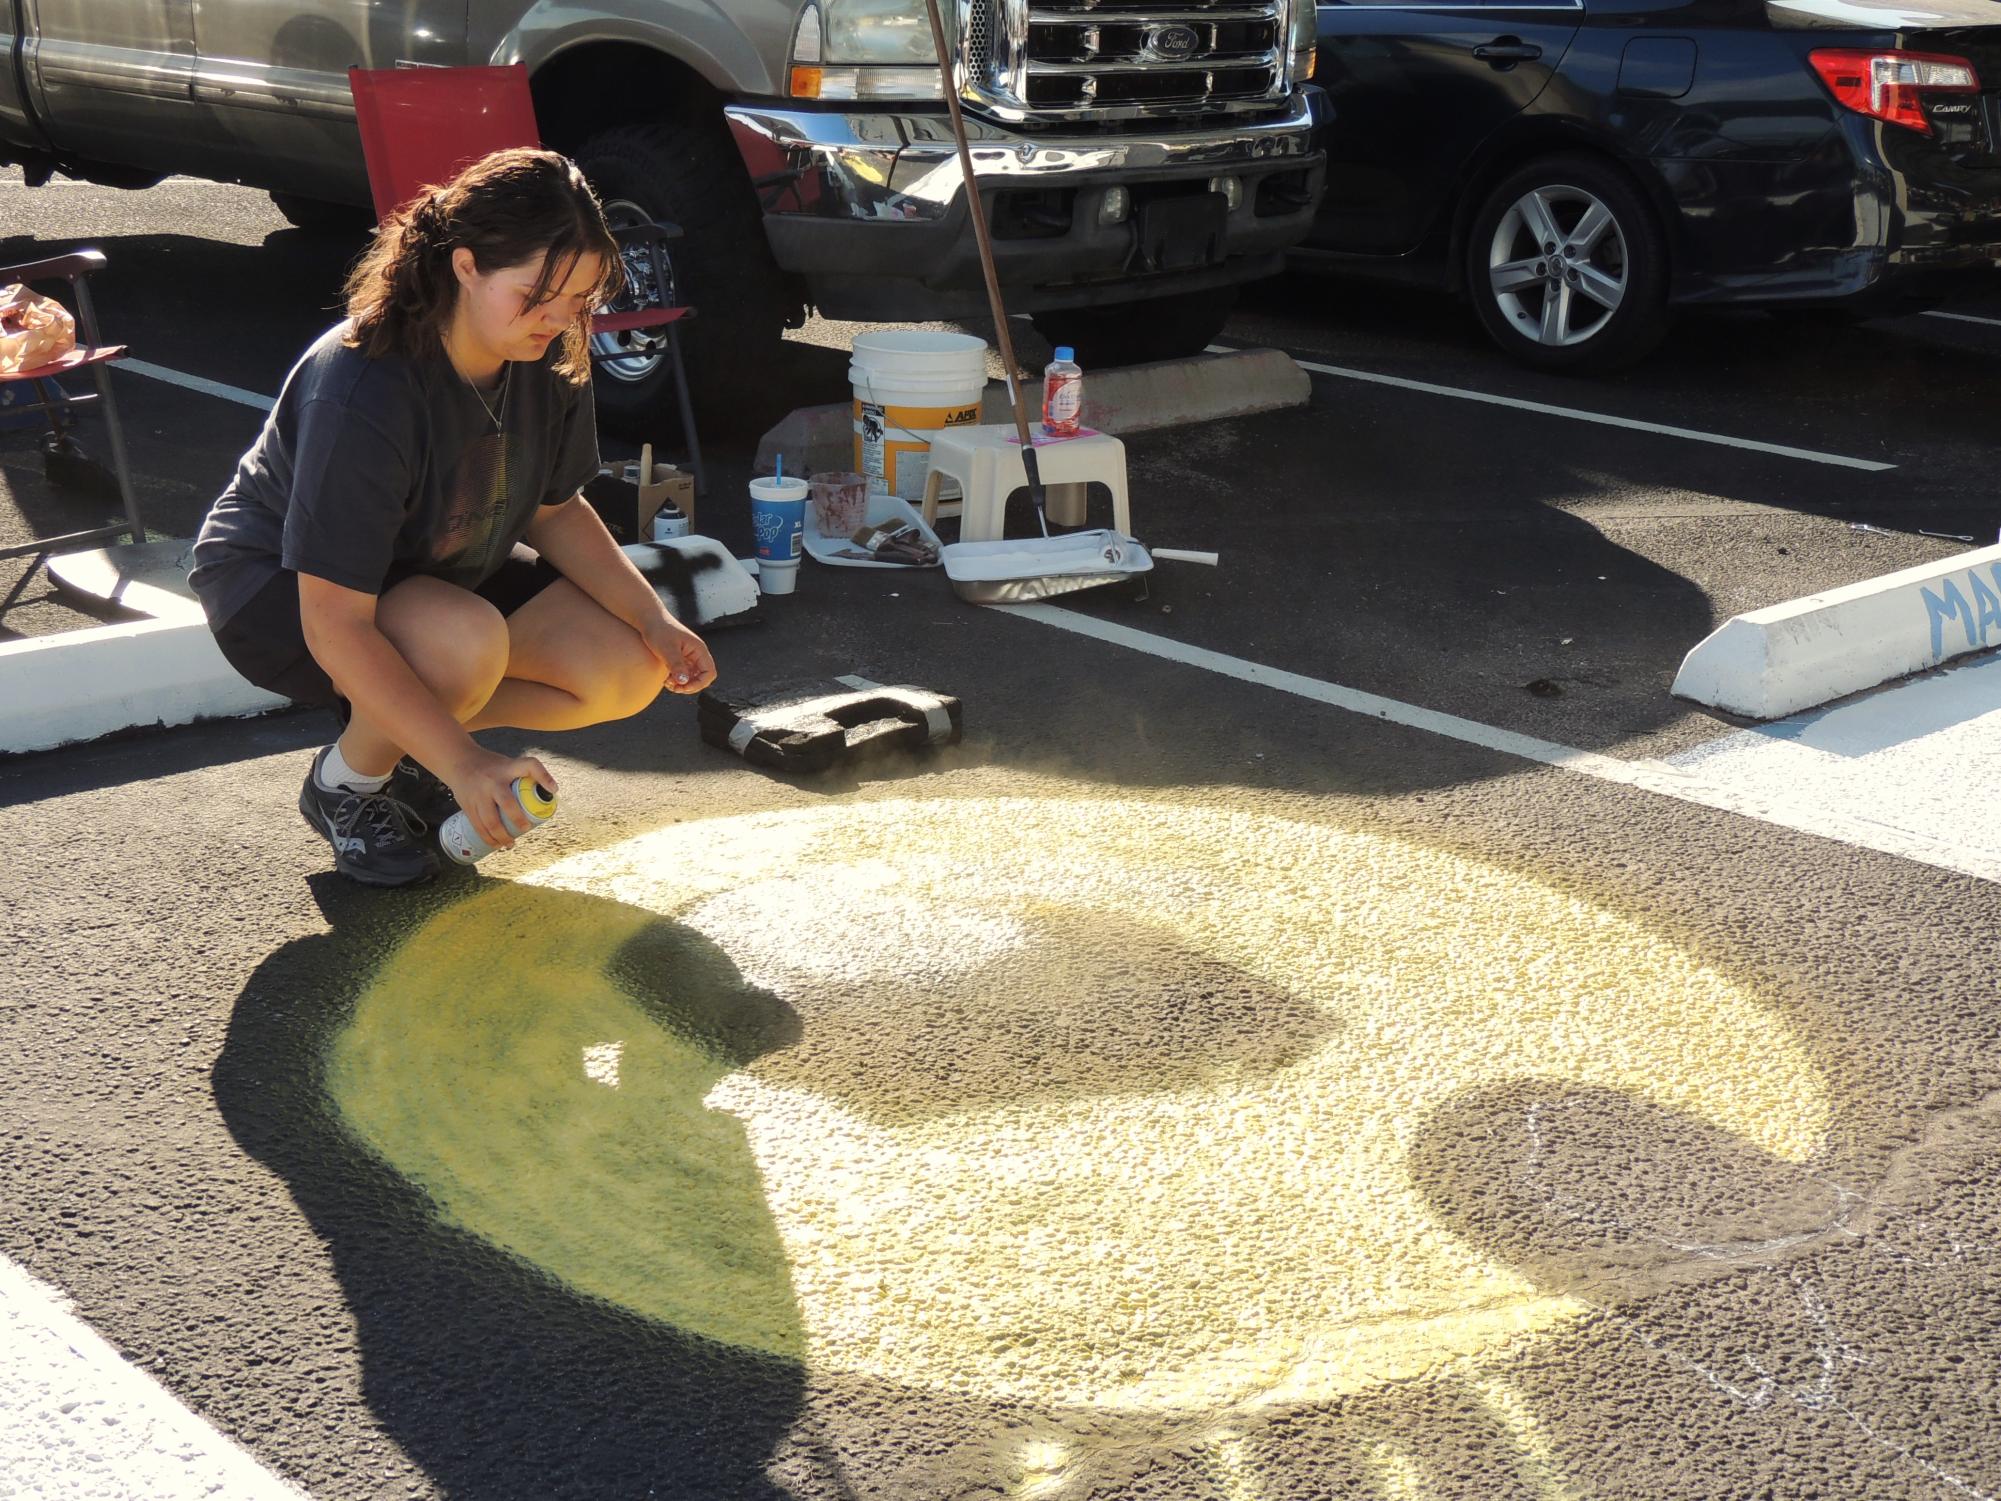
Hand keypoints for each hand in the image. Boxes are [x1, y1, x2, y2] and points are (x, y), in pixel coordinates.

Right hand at [441, 746, 556, 852]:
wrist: (458, 761)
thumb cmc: (492, 766)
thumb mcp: (508, 764)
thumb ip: (525, 776)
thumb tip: (551, 793)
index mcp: (507, 768)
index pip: (529, 766)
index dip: (544, 776)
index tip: (554, 790)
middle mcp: (492, 781)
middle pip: (508, 803)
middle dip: (518, 820)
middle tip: (526, 829)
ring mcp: (478, 794)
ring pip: (491, 821)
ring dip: (502, 836)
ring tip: (510, 844)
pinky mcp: (468, 805)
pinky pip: (478, 826)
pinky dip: (488, 838)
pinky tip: (495, 845)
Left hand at [642, 613, 716, 694]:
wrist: (649, 619)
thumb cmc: (659, 629)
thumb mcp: (667, 649)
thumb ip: (676, 665)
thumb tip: (684, 681)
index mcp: (699, 650)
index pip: (709, 673)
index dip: (699, 684)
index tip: (683, 687)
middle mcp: (696, 654)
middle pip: (702, 677)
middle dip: (690, 686)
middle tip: (674, 687)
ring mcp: (688, 657)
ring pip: (692, 677)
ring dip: (682, 684)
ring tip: (668, 682)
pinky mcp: (680, 659)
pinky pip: (683, 674)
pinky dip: (676, 680)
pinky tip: (666, 678)